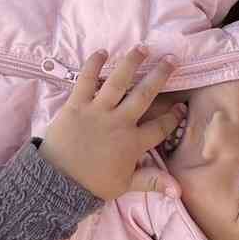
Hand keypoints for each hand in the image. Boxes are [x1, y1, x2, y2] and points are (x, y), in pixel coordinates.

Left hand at [39, 47, 184, 200]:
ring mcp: (98, 111)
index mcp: (133, 143)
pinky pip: (86, 80)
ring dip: (131, 62)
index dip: (173, 117)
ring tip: (142, 48)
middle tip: (171, 60)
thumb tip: (179, 191)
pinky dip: (93, 64)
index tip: (181, 106)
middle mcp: (120, 122)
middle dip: (160, 75)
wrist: (57, 182)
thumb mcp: (125, 186)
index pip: (160, 127)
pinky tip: (102, 52)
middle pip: (145, 94)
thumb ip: (153, 182)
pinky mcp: (77, 104)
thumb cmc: (92, 185)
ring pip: (119, 81)